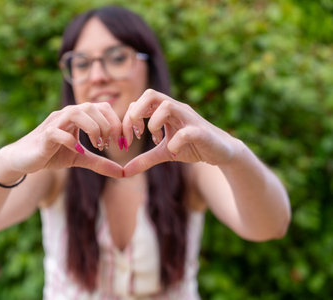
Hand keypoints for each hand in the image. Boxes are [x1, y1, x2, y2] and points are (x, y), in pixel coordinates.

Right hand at [4, 102, 123, 177]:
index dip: (117, 123)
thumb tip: (122, 172)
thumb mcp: (80, 158)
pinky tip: (78, 152)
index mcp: (78, 116)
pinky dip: (72, 141)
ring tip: (97, 146)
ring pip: (77, 113)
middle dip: (107, 126)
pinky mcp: (44, 136)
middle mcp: (67, 114)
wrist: (23, 159)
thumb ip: (100, 162)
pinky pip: (59, 132)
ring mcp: (55, 123)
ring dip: (93, 129)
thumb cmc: (52, 154)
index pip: (103, 108)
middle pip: (93, 107)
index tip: (123, 143)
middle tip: (110, 145)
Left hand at [122, 89, 239, 175]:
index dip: (127, 119)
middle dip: (136, 114)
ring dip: (154, 124)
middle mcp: (176, 109)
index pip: (138, 102)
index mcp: (165, 110)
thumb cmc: (191, 147)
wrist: (222, 152)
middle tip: (138, 135)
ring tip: (155, 140)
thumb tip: (124, 172)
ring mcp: (189, 118)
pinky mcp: (201, 132)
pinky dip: (174, 143)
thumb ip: (144, 159)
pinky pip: (185, 132)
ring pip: (166, 105)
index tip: (129, 139)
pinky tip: (173, 151)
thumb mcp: (164, 153)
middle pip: (150, 94)